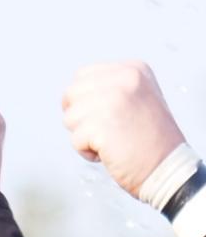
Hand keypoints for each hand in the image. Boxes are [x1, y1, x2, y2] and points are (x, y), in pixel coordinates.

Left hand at [61, 62, 184, 198]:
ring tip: (110, 142)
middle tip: (103, 132)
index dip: (81, 101)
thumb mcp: (138, 99)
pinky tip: (109, 154)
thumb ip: (112, 89)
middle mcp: (124, 79)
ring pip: (70, 118)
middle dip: (79, 118)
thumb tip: (72, 95)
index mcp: (133, 69)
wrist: (167, 167)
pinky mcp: (102, 124)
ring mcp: (113, 100)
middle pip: (71, 94)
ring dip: (83, 136)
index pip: (82, 76)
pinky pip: (75, 140)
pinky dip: (87, 153)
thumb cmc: (149, 141)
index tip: (99, 118)